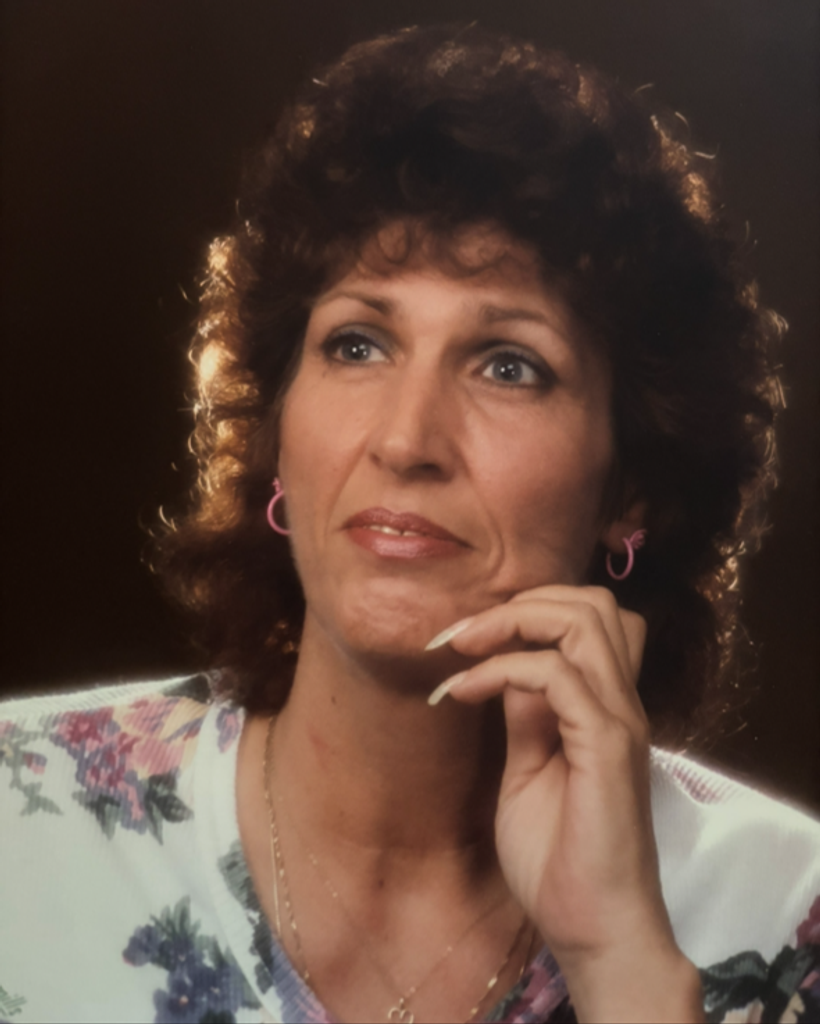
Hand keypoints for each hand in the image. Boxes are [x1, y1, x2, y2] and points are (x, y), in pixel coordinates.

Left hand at [428, 585, 702, 1021]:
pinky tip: (463, 692)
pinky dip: (502, 669)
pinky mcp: (607, 747)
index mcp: (603, 705)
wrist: (593, 929)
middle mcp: (619, 702)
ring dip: (513, 620)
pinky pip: (556, 675)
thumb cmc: (558, 859)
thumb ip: (526, 717)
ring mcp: (618, 721)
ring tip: (463, 647)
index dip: (523, 609)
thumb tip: (507, 666)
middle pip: (592, 602)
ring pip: (583, 619)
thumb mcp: (527, 770)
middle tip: (462, 634)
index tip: (460, 639)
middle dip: (520, 600)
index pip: (584, 617)